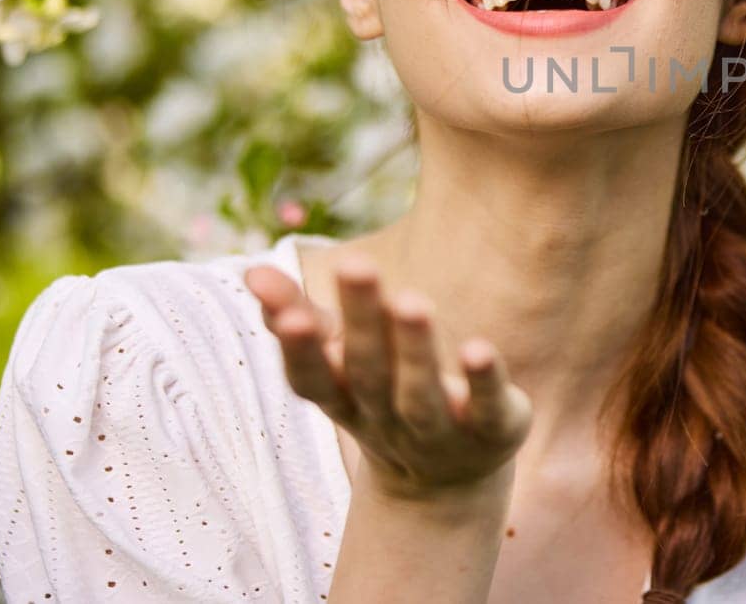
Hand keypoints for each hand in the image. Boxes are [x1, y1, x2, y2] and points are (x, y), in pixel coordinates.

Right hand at [243, 255, 532, 504]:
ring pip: (421, 394)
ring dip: (414, 350)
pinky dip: (482, 381)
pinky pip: (487, 407)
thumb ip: (298, 316)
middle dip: (361, 321)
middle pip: (369, 373)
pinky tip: (479, 349)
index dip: (299, 349)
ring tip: (411, 301)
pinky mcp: (492, 430)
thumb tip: (252, 269)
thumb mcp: (338, 364)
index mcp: (343, 399)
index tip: (287, 313)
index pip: (313, 378)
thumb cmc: (381, 397)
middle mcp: (385, 418)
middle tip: (356, 264)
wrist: (445, 482)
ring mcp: (439, 430)